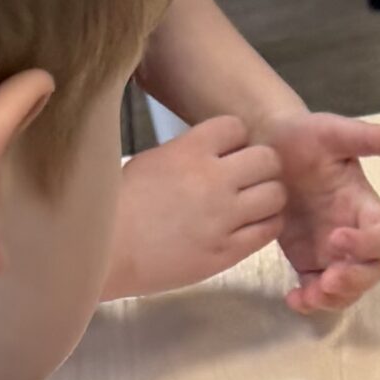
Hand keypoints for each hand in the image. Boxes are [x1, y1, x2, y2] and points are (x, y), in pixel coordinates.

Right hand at [105, 111, 286, 298]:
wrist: (103, 253)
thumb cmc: (115, 208)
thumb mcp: (149, 162)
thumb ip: (186, 153)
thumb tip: (213, 151)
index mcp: (188, 151)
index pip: (236, 127)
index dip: (235, 139)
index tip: (228, 151)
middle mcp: (212, 180)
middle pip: (267, 159)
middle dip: (261, 166)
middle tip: (249, 178)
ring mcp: (223, 217)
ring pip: (276, 195)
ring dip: (269, 196)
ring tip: (253, 204)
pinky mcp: (227, 251)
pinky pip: (269, 230)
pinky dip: (266, 225)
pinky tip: (251, 226)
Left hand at [260, 109, 379, 313]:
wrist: (265, 145)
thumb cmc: (302, 136)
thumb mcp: (333, 132)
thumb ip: (368, 137)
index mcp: (364, 205)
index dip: (369, 244)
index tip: (336, 237)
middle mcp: (353, 232)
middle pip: (372, 269)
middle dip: (355, 281)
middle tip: (328, 280)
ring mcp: (330, 251)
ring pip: (348, 287)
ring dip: (334, 298)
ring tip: (308, 296)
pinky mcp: (307, 261)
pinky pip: (317, 290)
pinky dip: (310, 302)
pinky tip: (292, 298)